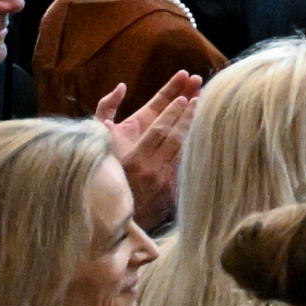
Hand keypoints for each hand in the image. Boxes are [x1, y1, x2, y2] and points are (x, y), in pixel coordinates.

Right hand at [96, 69, 201, 223]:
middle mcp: (151, 170)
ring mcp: (164, 182)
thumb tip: (121, 87)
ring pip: (184, 149)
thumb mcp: (99, 147)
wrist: (110, 218)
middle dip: (189, 114)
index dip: (173, 112)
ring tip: (206, 109)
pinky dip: (194, 149)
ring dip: (195, 128)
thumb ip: (105, 112)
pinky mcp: (172, 192)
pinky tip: (205, 134)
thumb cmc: (101, 176)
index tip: (184, 97)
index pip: (160, 129)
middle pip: (176, 136)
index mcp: (134, 159)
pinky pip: (186, 165)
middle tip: (201, 95)